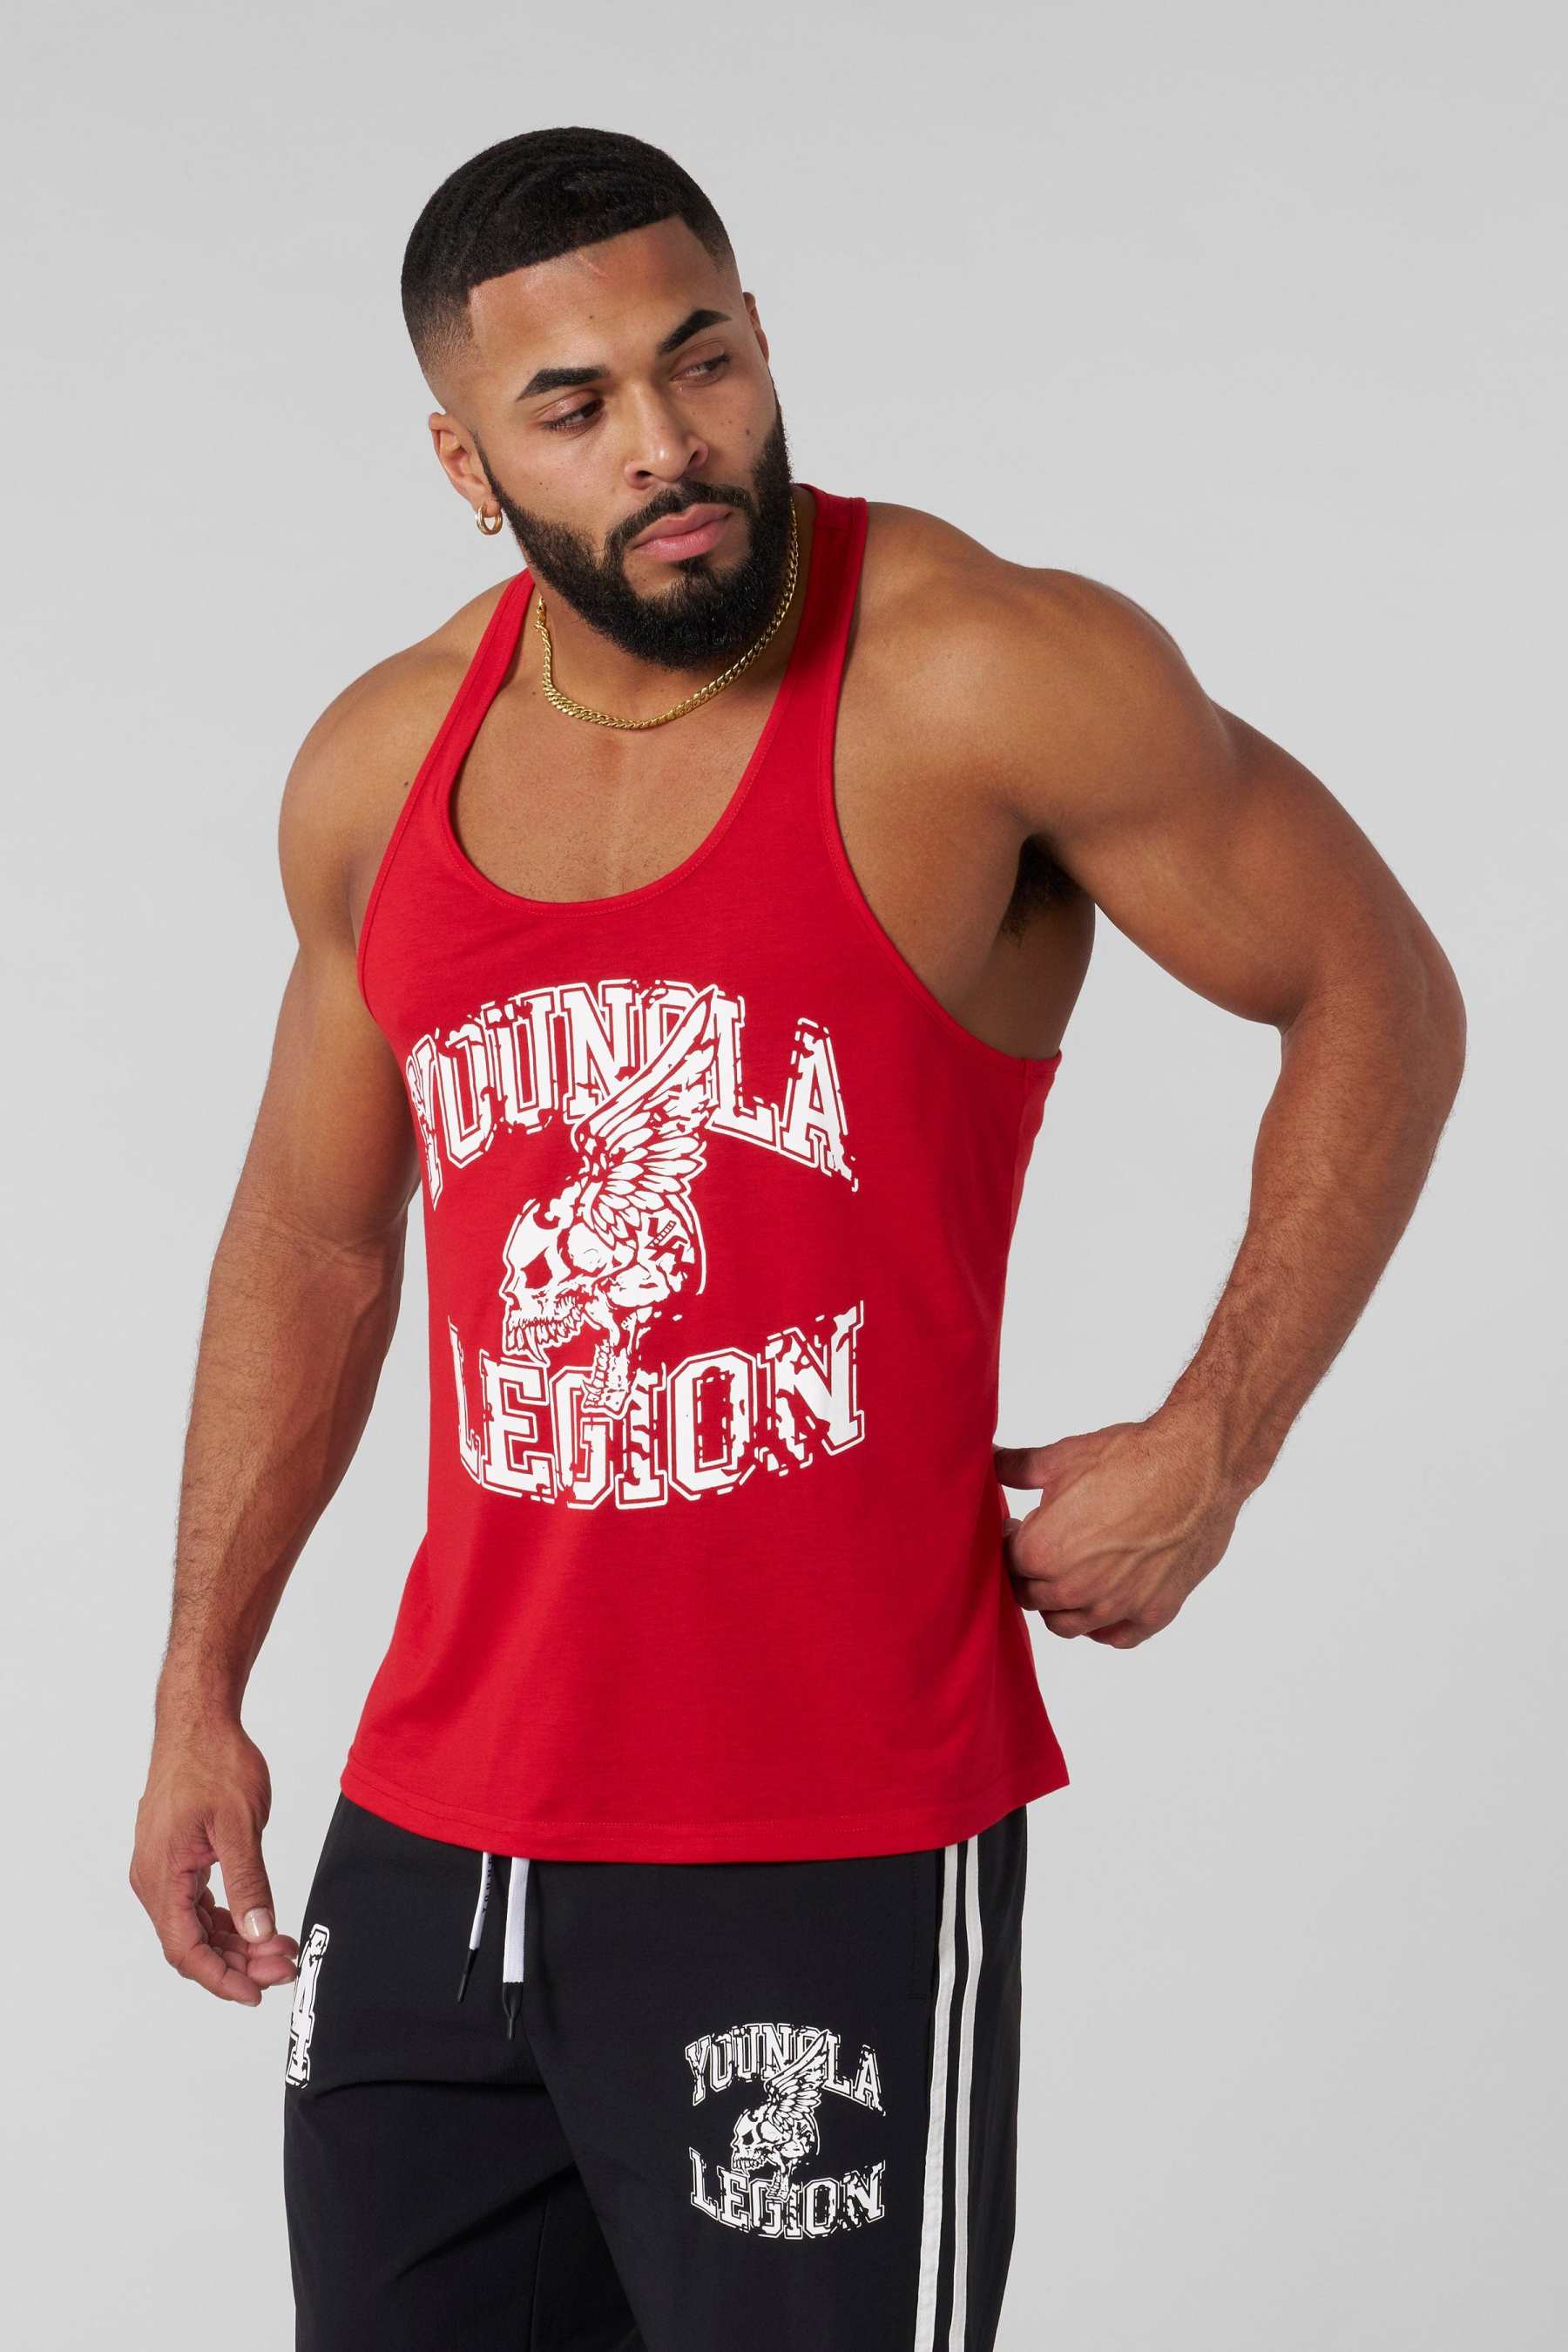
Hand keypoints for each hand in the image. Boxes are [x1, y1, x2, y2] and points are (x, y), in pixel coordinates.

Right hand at [130, 1715, 298, 2003]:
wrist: (198, 1722)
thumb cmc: (214, 1762)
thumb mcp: (239, 1824)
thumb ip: (249, 1882)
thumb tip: (259, 1933)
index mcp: (162, 1875)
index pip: (186, 1949)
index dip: (221, 1979)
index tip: (256, 1993)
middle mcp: (153, 1878)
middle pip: (191, 1943)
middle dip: (238, 1962)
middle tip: (283, 1964)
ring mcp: (162, 1868)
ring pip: (195, 1925)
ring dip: (235, 1942)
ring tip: (279, 1945)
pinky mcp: (175, 1858)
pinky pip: (197, 1904)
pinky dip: (227, 1918)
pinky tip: (258, 1922)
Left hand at [993, 1409, 1244, 1647]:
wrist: (1199, 1465)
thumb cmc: (1133, 1458)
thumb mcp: (1064, 1456)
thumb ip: (1018, 1466)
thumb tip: (989, 1460)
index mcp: (1044, 1551)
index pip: (1007, 1563)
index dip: (1010, 1542)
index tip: (1020, 1527)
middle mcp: (1076, 1588)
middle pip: (1031, 1597)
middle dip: (1031, 1572)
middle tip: (1045, 1548)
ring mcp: (1116, 1606)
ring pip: (1067, 1625)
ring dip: (1060, 1603)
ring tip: (1070, 1573)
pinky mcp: (1154, 1612)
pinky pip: (1116, 1637)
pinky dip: (1104, 1626)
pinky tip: (1104, 1602)